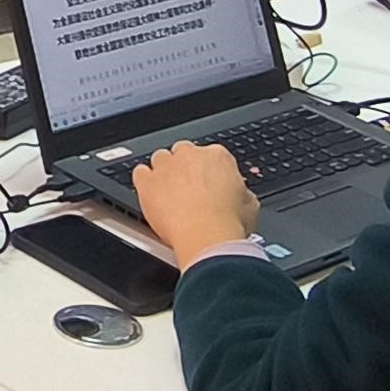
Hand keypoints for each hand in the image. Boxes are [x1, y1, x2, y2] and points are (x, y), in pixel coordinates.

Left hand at [134, 140, 259, 264]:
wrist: (208, 238)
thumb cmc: (229, 224)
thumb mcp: (250, 204)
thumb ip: (240, 192)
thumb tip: (239, 195)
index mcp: (218, 157)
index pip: (209, 155)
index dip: (206, 171)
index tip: (206, 184)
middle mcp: (190, 156)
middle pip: (182, 153)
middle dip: (184, 168)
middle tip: (187, 189)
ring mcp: (166, 168)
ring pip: (159, 159)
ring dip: (163, 172)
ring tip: (167, 192)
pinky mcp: (147, 182)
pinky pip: (139, 172)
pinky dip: (143, 181)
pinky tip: (148, 192)